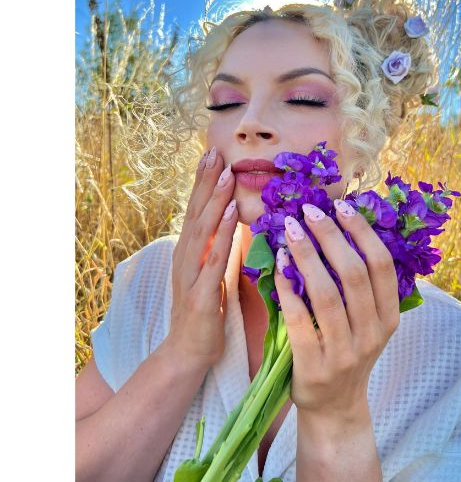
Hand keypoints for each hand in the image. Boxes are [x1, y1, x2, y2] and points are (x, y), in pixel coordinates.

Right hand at [163, 146, 237, 369]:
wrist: (188, 350)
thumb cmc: (205, 309)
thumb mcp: (210, 271)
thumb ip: (218, 245)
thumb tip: (233, 218)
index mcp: (189, 250)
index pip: (195, 209)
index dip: (203, 182)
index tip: (212, 154)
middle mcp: (186, 256)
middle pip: (196, 212)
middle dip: (206, 181)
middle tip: (214, 152)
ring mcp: (190, 274)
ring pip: (202, 231)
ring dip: (214, 201)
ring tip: (225, 174)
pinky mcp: (201, 294)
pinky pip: (213, 260)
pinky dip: (221, 235)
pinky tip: (230, 215)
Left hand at [273, 199, 399, 417]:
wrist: (335, 406)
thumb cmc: (348, 351)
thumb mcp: (367, 322)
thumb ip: (360, 286)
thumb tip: (337, 228)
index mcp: (389, 317)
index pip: (382, 265)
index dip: (362, 232)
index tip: (341, 206)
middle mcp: (373, 333)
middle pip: (354, 273)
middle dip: (331, 236)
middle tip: (309, 212)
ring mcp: (345, 352)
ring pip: (327, 294)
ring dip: (307, 255)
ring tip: (290, 230)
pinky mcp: (315, 365)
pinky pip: (300, 319)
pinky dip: (288, 288)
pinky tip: (279, 264)